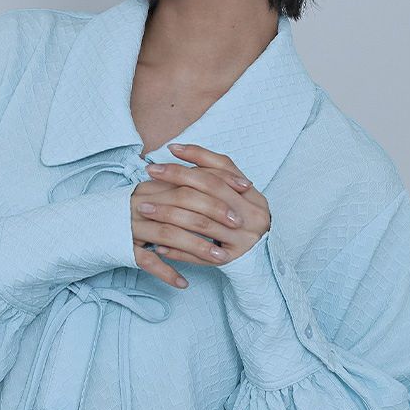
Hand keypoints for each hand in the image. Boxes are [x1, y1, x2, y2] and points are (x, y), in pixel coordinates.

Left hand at [130, 143, 270, 288]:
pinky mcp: (232, 260)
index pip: (219, 172)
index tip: (167, 151)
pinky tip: (158, 245)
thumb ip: (212, 169)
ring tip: (145, 210)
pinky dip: (178, 250)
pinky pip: (200, 255)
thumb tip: (176, 149)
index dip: (193, 159)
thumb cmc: (242, 218)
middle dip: (176, 182)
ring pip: (201, 224)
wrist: (264, 256)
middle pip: (209, 193)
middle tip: (147, 176)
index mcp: (252, 196)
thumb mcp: (235, 190)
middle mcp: (251, 215)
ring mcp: (243, 239)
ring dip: (169, 216)